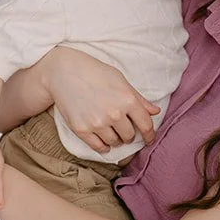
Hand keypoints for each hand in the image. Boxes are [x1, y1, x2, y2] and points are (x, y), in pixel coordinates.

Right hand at [41, 46, 161, 152]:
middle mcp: (114, 113)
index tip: (148, 140)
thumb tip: (156, 112)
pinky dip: (103, 146)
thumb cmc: (95, 72)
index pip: (146, 125)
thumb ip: (139, 99)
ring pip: (114, 142)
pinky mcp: (82, 129)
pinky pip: (98, 147)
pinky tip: (104, 142)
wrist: (64, 72)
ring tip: (111, 130)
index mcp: (128, 99)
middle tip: (123, 129)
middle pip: (129, 136)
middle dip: (128, 134)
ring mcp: (97, 123)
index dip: (149, 136)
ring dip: (115, 139)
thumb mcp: (121, 81)